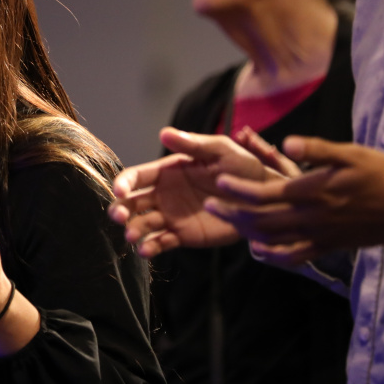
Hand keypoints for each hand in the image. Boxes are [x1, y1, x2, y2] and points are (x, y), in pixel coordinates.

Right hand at [109, 127, 289, 257]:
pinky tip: (146, 250)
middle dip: (121, 209)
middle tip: (118, 217)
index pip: (137, 176)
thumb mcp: (220, 151)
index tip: (120, 192)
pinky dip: (151, 247)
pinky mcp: (183, 235)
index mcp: (167, 171)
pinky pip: (161, 242)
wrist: (264, 201)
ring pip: (143, 224)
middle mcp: (164, 194)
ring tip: (132, 238)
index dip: (124, 183)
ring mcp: (172, 216)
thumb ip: (192, 145)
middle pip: (133, 202)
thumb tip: (164, 132)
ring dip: (133, 230)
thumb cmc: (244, 169)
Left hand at [208, 136, 383, 264]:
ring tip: (226, 223)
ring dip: (247, 231)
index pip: (267, 193)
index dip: (240, 190)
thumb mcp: (353, 153)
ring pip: (275, 238)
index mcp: (315, 191)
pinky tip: (259, 250)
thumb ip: (318, 149)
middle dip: (234, 213)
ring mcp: (321, 234)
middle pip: (263, 219)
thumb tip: (288, 141)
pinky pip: (297, 255)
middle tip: (210, 205)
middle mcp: (314, 216)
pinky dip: (275, 255)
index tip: (218, 182)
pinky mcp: (330, 245)